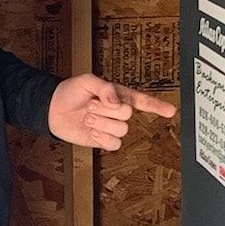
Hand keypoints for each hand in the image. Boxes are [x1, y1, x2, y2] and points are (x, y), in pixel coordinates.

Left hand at [48, 73, 176, 150]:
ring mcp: (111, 126)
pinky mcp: (103, 140)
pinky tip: (92, 131)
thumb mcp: (87, 81)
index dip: (156, 105)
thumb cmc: (71, 92)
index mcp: (117, 95)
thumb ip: (105, 88)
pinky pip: (114, 144)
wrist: (53, 109)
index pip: (141, 100)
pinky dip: (102, 137)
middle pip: (127, 114)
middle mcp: (117, 111)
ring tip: (88, 116)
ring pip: (121, 129)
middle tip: (90, 105)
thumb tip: (116, 101)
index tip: (171, 110)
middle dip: (106, 109)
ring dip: (101, 123)